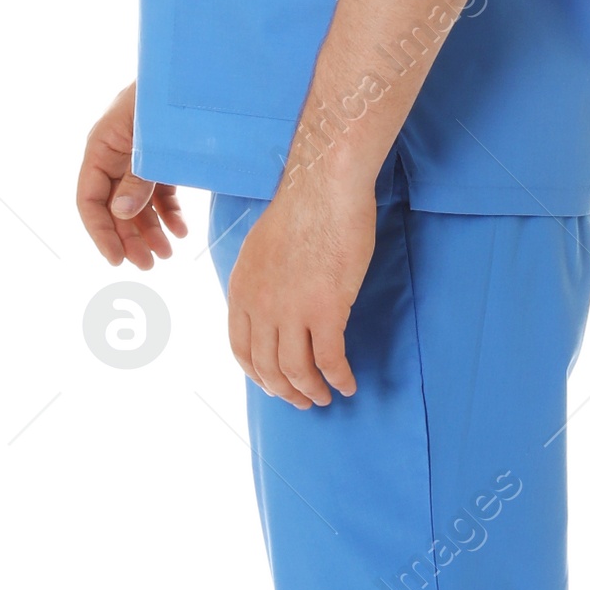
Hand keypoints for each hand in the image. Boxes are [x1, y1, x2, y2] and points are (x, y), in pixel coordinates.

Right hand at [75, 82, 186, 270]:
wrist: (195, 73)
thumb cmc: (166, 100)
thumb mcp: (150, 141)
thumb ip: (137, 178)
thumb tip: (121, 215)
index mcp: (101, 147)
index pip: (89, 199)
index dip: (100, 232)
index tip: (116, 259)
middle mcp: (115, 155)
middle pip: (114, 207)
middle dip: (129, 238)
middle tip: (149, 265)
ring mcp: (137, 157)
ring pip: (136, 203)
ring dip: (150, 231)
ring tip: (167, 254)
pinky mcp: (159, 157)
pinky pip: (158, 192)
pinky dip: (168, 213)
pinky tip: (182, 230)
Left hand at [228, 149, 375, 406]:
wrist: (323, 189)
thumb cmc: (301, 210)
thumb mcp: (260, 249)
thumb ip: (260, 283)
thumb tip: (271, 306)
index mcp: (241, 291)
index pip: (241, 350)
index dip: (257, 374)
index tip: (272, 384)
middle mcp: (260, 307)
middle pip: (267, 367)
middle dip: (285, 391)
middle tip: (302, 401)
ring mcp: (291, 311)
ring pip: (296, 371)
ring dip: (311, 391)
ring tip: (324, 398)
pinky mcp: (326, 310)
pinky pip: (330, 360)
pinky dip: (339, 378)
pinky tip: (348, 384)